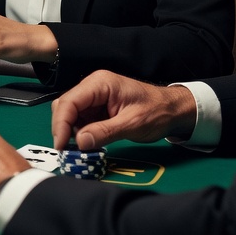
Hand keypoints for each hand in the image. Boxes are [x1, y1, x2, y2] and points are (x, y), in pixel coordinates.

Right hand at [51, 70, 198, 149]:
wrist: (174, 110)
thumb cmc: (158, 112)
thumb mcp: (132, 124)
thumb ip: (104, 132)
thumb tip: (80, 142)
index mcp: (100, 84)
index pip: (69, 102)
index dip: (61, 124)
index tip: (61, 145)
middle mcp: (93, 87)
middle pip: (65, 106)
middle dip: (63, 128)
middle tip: (68, 150)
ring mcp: (94, 97)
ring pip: (70, 114)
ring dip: (71, 132)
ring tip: (79, 149)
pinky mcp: (96, 107)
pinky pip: (80, 119)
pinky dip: (80, 133)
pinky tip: (86, 143)